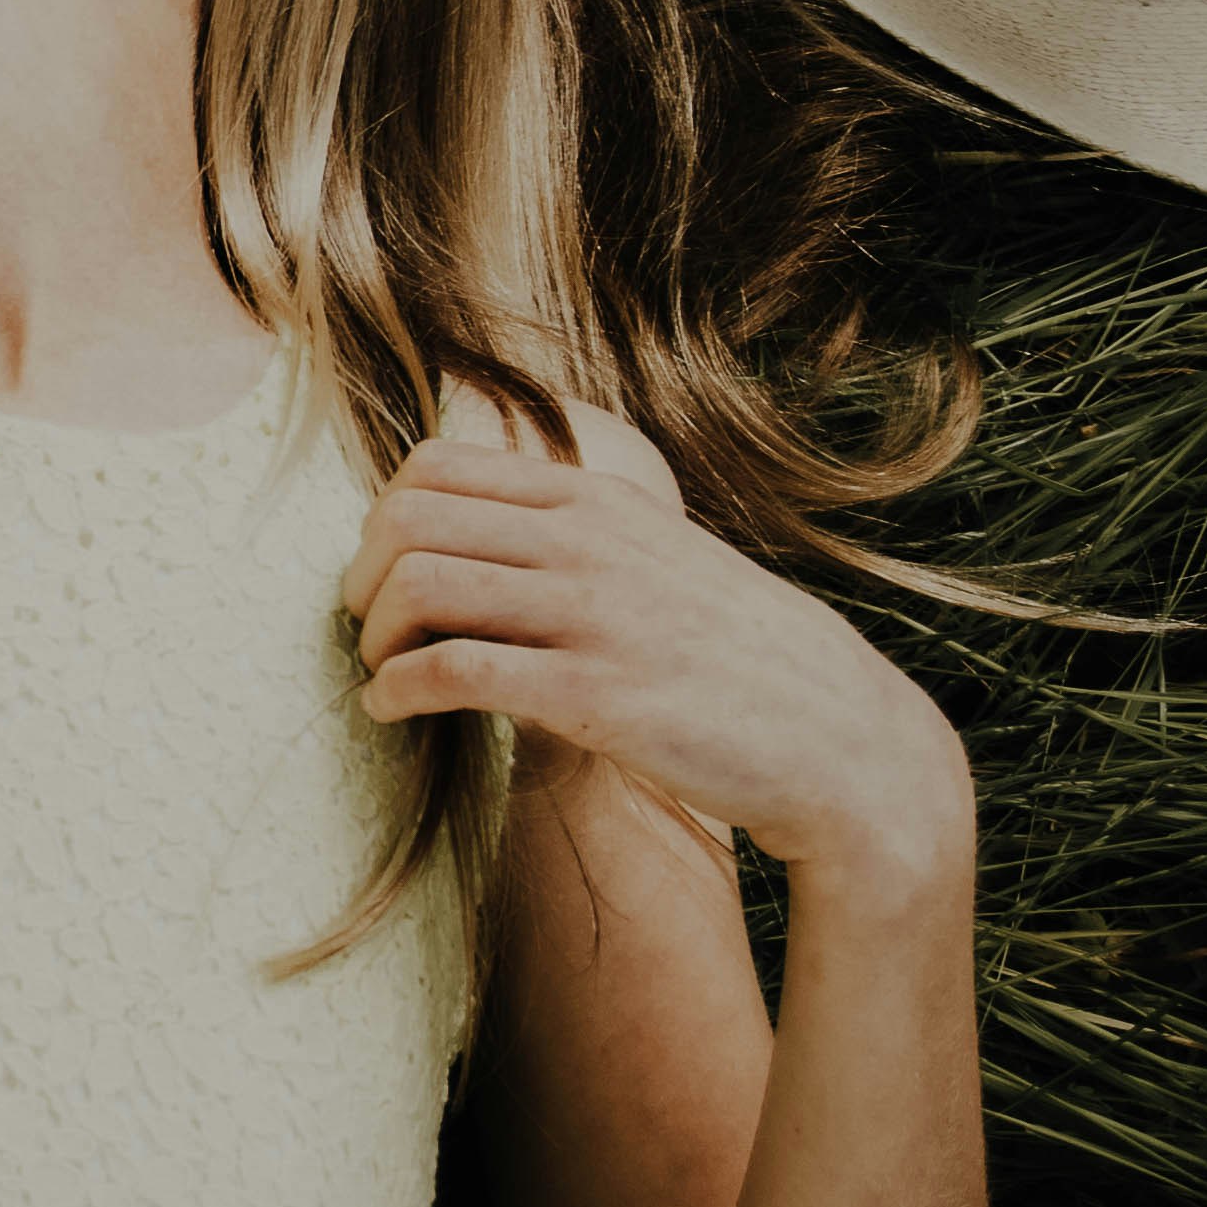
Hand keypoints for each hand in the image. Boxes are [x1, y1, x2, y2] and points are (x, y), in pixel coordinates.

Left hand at [343, 437, 972, 897]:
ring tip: (380, 670)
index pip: (436, 465)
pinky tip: (389, 710)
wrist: (843, 741)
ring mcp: (591, 614)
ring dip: (375, 635)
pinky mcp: (592, 694)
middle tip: (366, 622)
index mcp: (598, 498)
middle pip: (408, 520)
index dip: (383, 518)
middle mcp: (587, 541)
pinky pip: (451, 672)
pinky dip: (396, 689)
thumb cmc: (739, 655)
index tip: (381, 566)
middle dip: (363, 574)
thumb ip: (576, 531)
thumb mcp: (658, 556)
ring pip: (418, 587)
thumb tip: (472, 532)